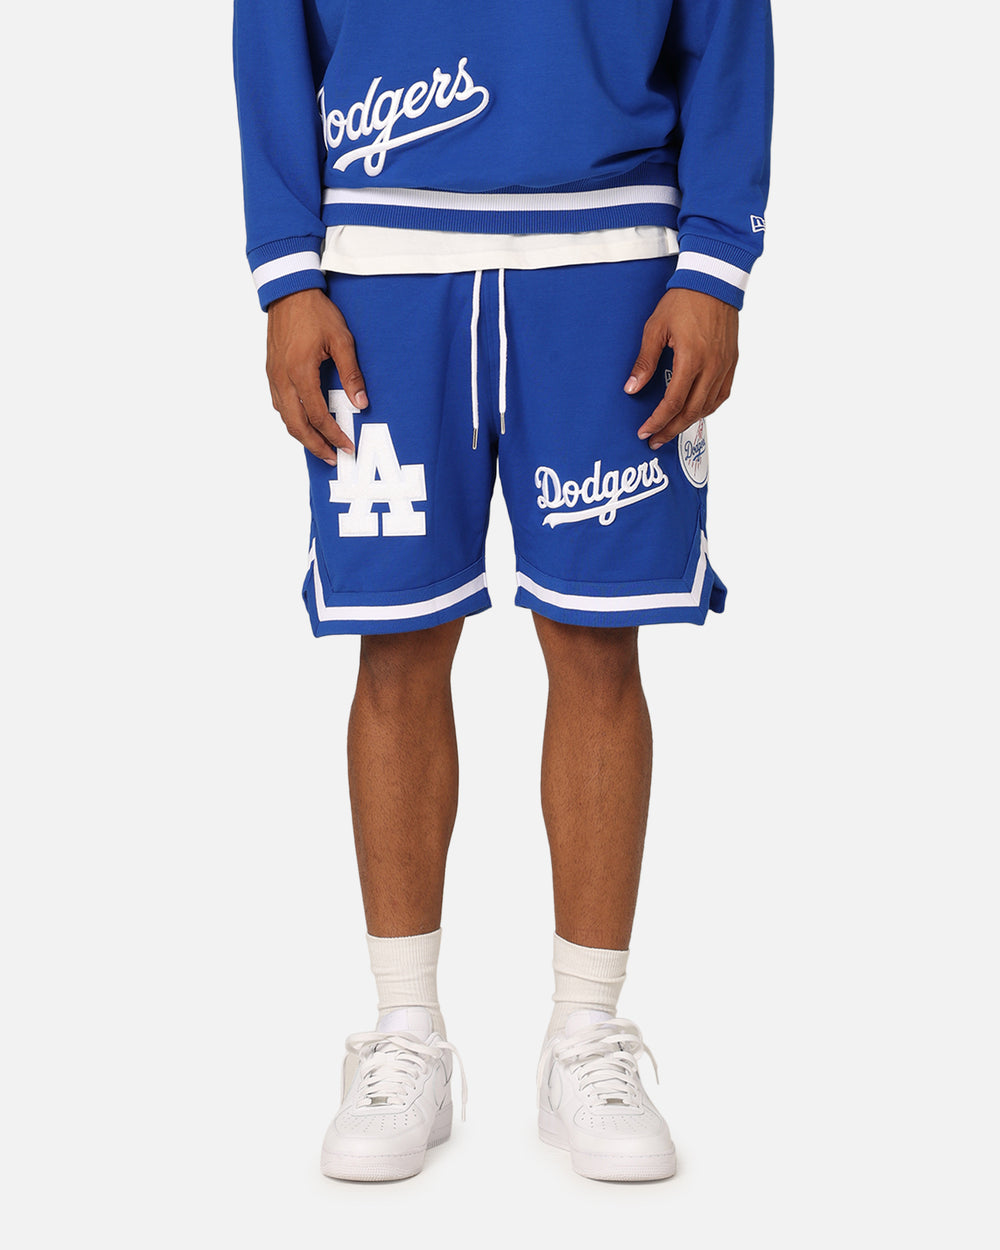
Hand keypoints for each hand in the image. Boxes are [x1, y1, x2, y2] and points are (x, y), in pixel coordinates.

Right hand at [266, 288, 368, 464]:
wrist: (289, 292)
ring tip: (319, 446)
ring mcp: (273, 376)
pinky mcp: (271, 371)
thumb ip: (351, 374)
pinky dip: (292, 419)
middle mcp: (282, 378)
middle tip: (332, 459)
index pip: (317, 416)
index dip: (333, 435)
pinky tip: (303, 422)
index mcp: (301, 372)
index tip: (346, 446)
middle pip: (296, 425)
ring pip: (285, 417)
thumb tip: (361, 403)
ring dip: (302, 435)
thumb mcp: (342, 340)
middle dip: (315, 446)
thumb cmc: (316, 313)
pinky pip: (279, 404)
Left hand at [624, 288, 738, 448]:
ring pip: (708, 407)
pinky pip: (721, 395)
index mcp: (692, 359)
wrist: (713, 280)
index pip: (673, 402)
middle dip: (671, 430)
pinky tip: (694, 413)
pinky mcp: (732, 362)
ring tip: (671, 430)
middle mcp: (712, 366)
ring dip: (688, 422)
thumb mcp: (655, 328)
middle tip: (655, 441)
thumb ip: (644, 361)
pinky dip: (707, 409)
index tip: (644, 432)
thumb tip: (632, 388)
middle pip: (691, 412)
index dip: (658, 421)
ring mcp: (725, 365)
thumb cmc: (683, 301)